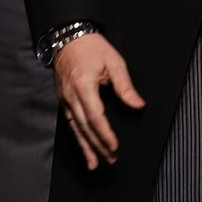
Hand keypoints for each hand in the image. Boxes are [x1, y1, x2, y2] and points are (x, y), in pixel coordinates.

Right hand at [51, 32, 144, 169]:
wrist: (69, 37)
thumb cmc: (92, 47)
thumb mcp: (114, 62)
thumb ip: (125, 86)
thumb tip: (138, 105)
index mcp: (84, 85)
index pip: (96, 116)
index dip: (105, 134)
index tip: (114, 147)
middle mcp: (71, 96)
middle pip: (85, 127)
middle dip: (98, 145)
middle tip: (110, 160)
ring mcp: (64, 99)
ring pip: (76, 128)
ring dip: (86, 147)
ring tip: (95, 164)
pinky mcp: (63, 100)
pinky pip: (71, 123)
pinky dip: (77, 138)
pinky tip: (84, 148)